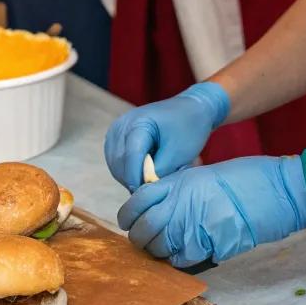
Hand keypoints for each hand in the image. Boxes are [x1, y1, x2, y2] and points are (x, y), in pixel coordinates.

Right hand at [104, 82, 229, 191]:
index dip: (137, 179)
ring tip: (151, 180)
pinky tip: (144, 173)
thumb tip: (143, 189)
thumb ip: (159, 171)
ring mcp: (116, 130)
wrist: (190, 109)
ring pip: (115, 164)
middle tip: (152, 190)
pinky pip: (116, 161)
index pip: (131, 156)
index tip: (146, 195)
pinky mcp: (116, 137)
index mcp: (138, 122)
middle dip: (134, 180)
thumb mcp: (178, 152)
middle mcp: (121, 124)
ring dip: (130, 177)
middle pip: (120, 162)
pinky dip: (128, 171)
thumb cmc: (188, 128)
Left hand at [118, 156, 305, 268]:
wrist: (279, 189)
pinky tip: (187, 256)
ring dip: (159, 252)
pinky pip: (182, 259)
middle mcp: (181, 201)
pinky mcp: (209, 243)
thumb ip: (181, 191)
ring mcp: (193, 222)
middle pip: (144, 228)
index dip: (130, 216)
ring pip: (160, 247)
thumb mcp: (206, 176)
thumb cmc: (249, 178)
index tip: (132, 223)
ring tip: (166, 251)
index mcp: (180, 181)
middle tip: (147, 243)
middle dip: (142, 240)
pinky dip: (180, 261)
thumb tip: (163, 210)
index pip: (139, 201)